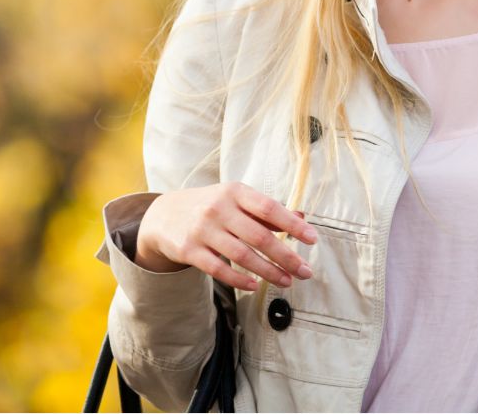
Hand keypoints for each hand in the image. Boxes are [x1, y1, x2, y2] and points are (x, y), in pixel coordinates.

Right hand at [136, 181, 318, 290]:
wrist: (164, 215)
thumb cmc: (211, 206)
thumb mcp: (236, 199)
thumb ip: (267, 210)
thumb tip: (302, 217)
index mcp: (234, 191)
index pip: (269, 208)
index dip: (292, 224)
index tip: (312, 239)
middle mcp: (218, 208)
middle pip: (258, 236)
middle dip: (286, 256)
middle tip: (305, 271)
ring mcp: (202, 230)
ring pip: (241, 255)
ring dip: (268, 272)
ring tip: (287, 281)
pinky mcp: (189, 250)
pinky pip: (218, 269)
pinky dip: (239, 279)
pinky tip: (255, 286)